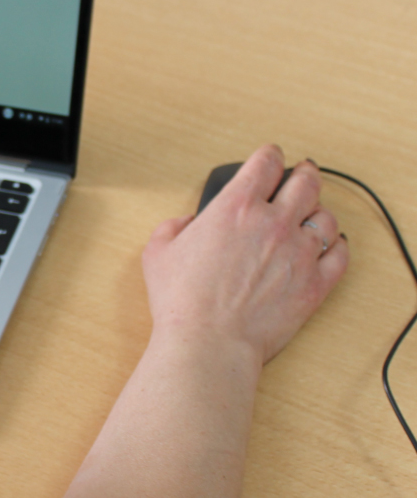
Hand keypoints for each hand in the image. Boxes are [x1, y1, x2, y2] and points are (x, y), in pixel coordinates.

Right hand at [142, 145, 348, 363]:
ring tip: (313, 214)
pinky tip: (329, 245)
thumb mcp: (158, 252)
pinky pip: (340, 255)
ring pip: (326, 217)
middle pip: (306, 182)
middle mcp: (273, 222)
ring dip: (319, 211)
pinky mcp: (315, 283)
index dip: (269, 155)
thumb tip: (188, 223)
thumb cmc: (181, 300)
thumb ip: (173, 227)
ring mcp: (299, 252)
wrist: (208, 341)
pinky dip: (337, 245)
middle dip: (305, 172)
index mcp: (235, 207)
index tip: (270, 157)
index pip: (265, 163)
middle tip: (304, 172)